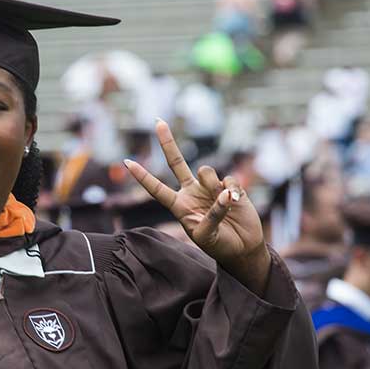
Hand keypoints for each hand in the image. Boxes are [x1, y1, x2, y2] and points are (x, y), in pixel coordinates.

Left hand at [124, 120, 270, 295]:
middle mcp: (192, 192)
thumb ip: (212, 215)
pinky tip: (237, 202)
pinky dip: (232, 190)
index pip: (157, 189)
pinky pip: (229, 179)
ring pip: (205, 170)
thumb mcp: (207, 235)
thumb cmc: (219, 245)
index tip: (127, 162)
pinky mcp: (230, 186)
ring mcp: (210, 187)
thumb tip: (223, 194)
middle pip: (177, 162)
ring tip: (224, 202)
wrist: (243, 247)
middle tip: (158, 121)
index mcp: (179, 205)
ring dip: (212, 184)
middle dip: (167, 142)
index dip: (143, 176)